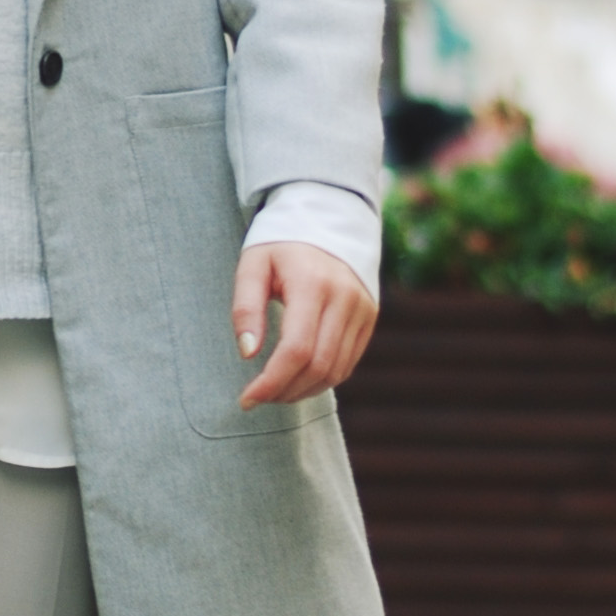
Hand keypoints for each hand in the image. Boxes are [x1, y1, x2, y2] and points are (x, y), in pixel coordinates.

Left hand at [233, 240, 375, 408]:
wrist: (328, 216)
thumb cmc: (280, 243)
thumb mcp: (253, 265)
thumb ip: (246, 308)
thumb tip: (247, 354)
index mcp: (312, 284)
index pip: (296, 350)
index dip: (271, 382)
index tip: (247, 398)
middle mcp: (344, 298)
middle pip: (318, 366)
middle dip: (285, 391)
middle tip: (258, 397)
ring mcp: (362, 309)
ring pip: (336, 370)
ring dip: (303, 390)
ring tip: (275, 391)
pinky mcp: (369, 316)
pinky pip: (348, 362)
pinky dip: (323, 379)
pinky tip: (298, 379)